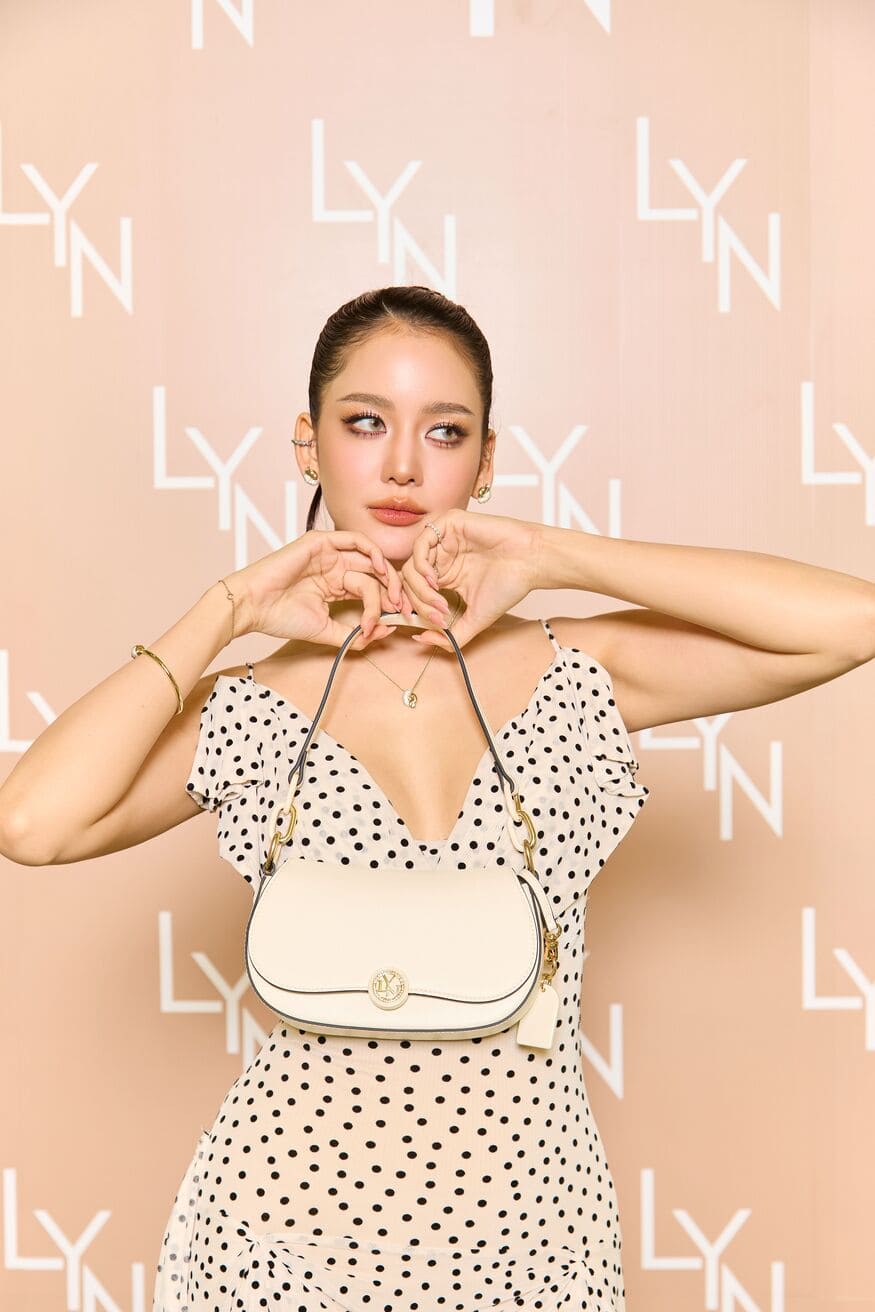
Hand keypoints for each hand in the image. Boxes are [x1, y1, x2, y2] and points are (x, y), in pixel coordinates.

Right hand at [228, 529, 408, 650]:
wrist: (254, 606)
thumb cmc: (281, 617)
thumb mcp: (326, 631)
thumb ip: (354, 634)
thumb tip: (384, 632)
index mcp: (335, 585)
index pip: (371, 589)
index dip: (387, 604)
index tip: (397, 621)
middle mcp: (335, 567)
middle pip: (375, 574)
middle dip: (393, 591)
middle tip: (401, 608)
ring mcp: (329, 554)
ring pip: (369, 559)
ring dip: (386, 574)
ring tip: (392, 594)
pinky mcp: (322, 542)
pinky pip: (355, 540)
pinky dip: (372, 552)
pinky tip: (379, 571)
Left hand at [397, 510, 540, 649]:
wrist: (530, 562)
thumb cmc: (508, 586)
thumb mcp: (474, 618)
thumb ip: (450, 635)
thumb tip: (421, 639)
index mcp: (445, 574)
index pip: (416, 591)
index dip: (417, 610)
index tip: (431, 625)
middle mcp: (442, 557)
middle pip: (409, 580)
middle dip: (419, 603)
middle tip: (439, 614)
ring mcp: (444, 540)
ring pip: (411, 564)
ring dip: (419, 587)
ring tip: (438, 599)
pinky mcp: (448, 524)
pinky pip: (420, 543)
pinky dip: (421, 565)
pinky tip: (435, 579)